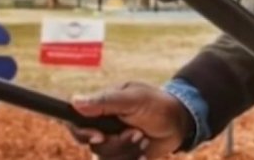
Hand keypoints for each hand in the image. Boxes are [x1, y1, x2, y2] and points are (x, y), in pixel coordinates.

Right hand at [68, 82, 192, 158]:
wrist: (179, 123)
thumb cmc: (157, 104)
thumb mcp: (133, 99)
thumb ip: (105, 101)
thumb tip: (75, 101)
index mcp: (99, 108)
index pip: (75, 122)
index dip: (82, 133)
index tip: (99, 136)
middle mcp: (101, 127)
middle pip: (92, 146)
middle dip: (117, 143)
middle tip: (137, 133)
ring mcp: (111, 143)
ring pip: (105, 159)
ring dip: (128, 152)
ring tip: (144, 139)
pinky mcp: (122, 157)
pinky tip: (144, 152)